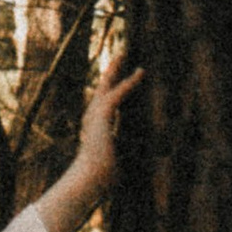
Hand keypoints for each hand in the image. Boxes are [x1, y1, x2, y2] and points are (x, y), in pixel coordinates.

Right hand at [73, 51, 140, 206]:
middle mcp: (93, 116)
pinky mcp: (102, 114)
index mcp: (97, 125)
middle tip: (120, 56)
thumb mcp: (117, 157)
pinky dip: (130, 82)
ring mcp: (95, 113)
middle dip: (112, 71)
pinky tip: (140, 72)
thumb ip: (124, 150)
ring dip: (117, 68)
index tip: (122, 79)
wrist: (91, 177)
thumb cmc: (103, 174)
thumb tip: (140, 154)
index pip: (107, 102)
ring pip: (108, 84)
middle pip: (103, 87)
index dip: (115, 89)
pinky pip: (119, 93)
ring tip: (124, 53)